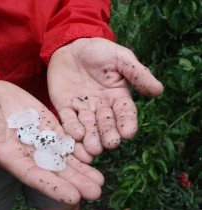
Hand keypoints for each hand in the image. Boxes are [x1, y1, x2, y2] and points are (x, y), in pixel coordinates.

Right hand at [0, 80, 104, 203]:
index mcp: (11, 157)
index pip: (34, 176)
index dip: (53, 187)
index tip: (73, 198)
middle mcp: (29, 152)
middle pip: (55, 171)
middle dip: (75, 182)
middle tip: (97, 193)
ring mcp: (40, 138)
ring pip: (64, 156)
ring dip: (82, 168)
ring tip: (101, 180)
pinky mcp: (48, 124)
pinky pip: (66, 137)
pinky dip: (79, 146)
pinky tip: (95, 153)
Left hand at [47, 38, 163, 159]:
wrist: (70, 46)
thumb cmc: (99, 51)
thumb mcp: (120, 58)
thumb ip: (137, 73)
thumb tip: (158, 90)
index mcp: (117, 97)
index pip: (125, 113)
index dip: (127, 123)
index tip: (128, 133)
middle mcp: (101, 107)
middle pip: (106, 124)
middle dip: (108, 135)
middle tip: (110, 144)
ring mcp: (82, 109)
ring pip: (88, 127)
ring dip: (90, 138)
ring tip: (93, 149)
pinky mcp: (65, 108)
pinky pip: (68, 120)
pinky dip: (72, 128)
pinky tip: (76, 135)